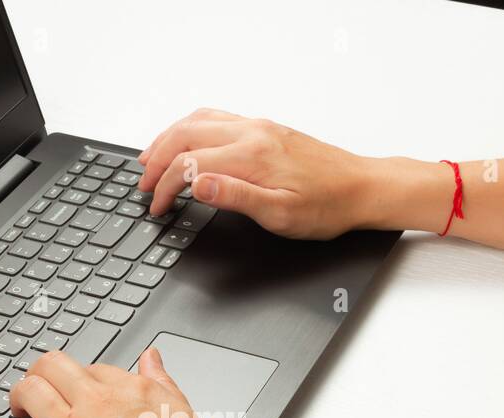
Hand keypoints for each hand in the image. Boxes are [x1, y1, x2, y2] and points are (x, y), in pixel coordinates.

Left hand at [0, 348, 221, 417]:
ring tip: (21, 405)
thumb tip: (151, 359)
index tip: (82, 390)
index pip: (94, 368)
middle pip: (52, 367)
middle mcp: (95, 407)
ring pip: (29, 393)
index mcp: (129, 392)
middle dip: (42, 371)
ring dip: (20, 394)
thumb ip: (163, 384)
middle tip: (41, 384)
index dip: (85, 378)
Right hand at [137, 107, 386, 238]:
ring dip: (168, 138)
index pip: (188, 165)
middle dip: (156, 159)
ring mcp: (257, 127)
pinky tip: (185, 140)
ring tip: (150, 159)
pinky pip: (216, 117)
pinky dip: (189, 127)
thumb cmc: (327, 206)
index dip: (163, 188)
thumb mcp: (280, 214)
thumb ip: (235, 197)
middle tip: (142, 184)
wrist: (361, 188)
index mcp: (250, 155)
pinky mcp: (264, 128)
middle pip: (184, 134)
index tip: (156, 207)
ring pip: (197, 120)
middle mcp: (251, 133)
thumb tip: (197, 184)